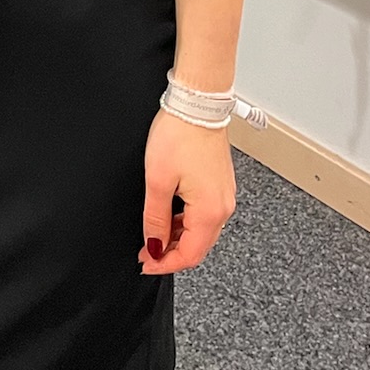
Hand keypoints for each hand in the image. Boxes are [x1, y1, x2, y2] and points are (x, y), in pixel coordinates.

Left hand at [139, 107, 235, 274]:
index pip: (190, 254)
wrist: (197, 105)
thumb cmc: (180, 135)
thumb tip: (154, 244)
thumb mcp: (157, 180)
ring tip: (153, 235)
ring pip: (202, 231)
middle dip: (171, 253)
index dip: (166, 264)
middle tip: (146, 253)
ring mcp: (224, 195)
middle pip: (199, 246)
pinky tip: (169, 217)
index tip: (146, 264)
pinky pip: (204, 215)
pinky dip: (186, 222)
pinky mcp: (220, 184)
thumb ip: (155, 218)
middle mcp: (223, 207)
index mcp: (210, 211)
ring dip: (178, 238)